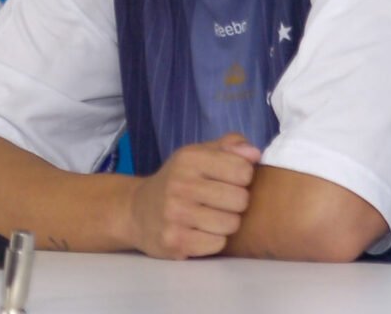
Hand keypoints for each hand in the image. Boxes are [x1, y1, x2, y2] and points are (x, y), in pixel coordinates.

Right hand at [130, 133, 261, 259]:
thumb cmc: (178, 180)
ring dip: (227, 223)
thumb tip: (255, 154)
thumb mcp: (199, 153)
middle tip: (222, 201)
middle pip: (240, 200)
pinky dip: (214, 240)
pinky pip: (217, 244)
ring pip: (231, 224)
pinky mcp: (174, 241)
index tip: (231, 179)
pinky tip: (201, 232)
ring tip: (213, 216)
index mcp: (190, 158)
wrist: (136, 211)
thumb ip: (230, 146)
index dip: (244, 177)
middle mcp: (180, 184)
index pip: (243, 170)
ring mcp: (175, 214)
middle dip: (237, 202)